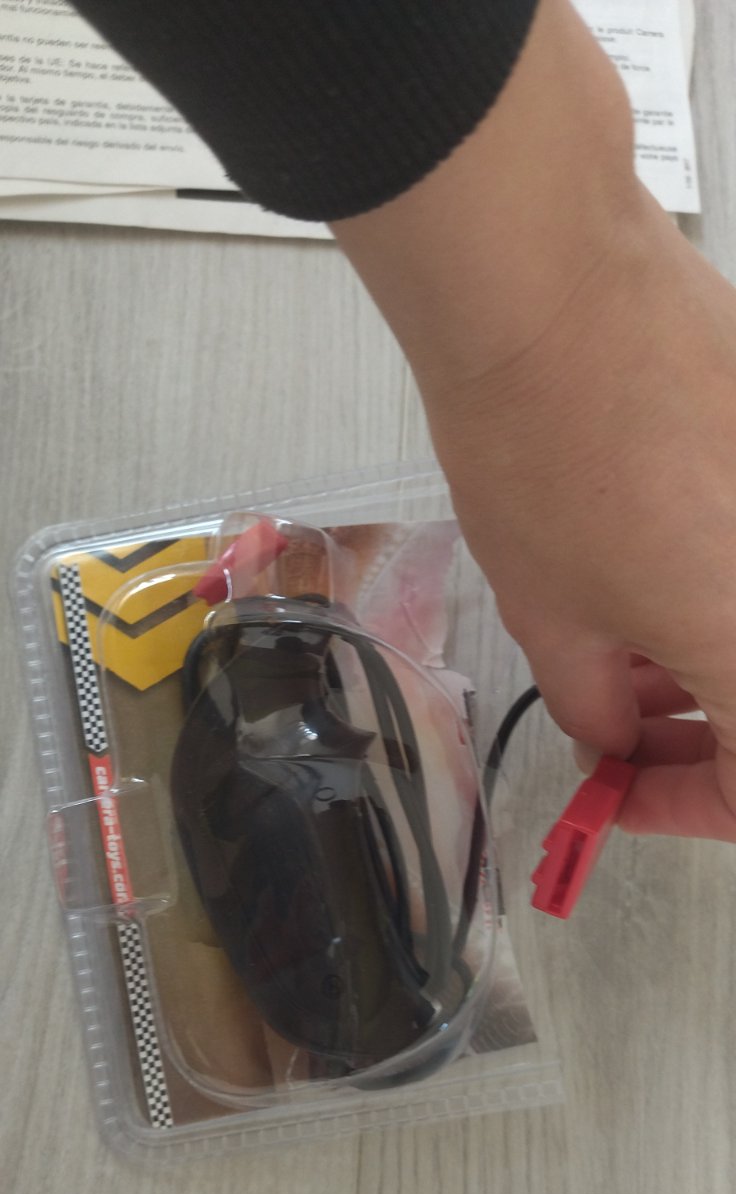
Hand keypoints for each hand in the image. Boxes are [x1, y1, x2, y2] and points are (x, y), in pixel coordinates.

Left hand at [334, 0, 735, 839]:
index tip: (619, 791)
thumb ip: (596, 704)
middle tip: (615, 729)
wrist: (556, 289)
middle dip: (692, 733)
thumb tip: (614, 734)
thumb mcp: (549, 616)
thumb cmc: (543, 447)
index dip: (683, 807)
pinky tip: (641, 575)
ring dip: (701, 662)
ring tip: (613, 650)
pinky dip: (711, 587)